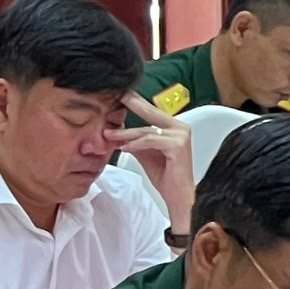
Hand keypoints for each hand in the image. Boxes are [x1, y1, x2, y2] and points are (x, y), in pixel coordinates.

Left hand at [109, 93, 194, 213]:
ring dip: (125, 133)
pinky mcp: (177, 145)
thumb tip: (116, 130)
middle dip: (132, 103)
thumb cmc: (164, 173)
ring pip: (146, 130)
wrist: (177, 193)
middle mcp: (180, 127)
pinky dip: (135, 144)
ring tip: (108, 134)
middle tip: (117, 95)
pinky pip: (150, 141)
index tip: (121, 95)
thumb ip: (134, 139)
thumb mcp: (144, 152)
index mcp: (173, 127)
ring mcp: (180, 136)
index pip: (151, 112)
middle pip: (150, 113)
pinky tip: (123, 147)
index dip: (136, 103)